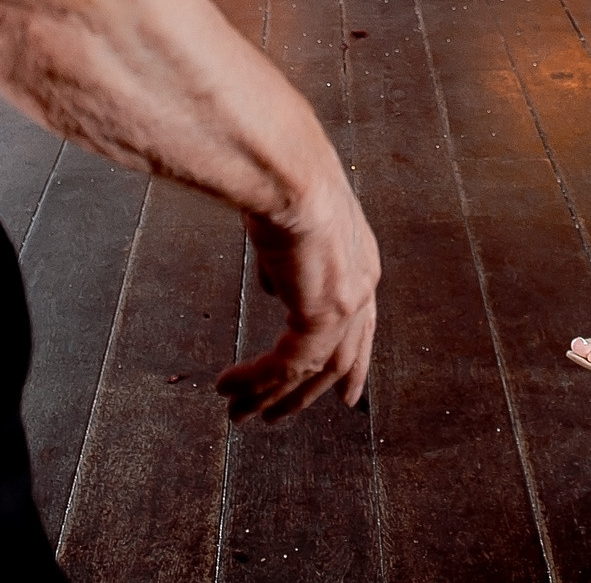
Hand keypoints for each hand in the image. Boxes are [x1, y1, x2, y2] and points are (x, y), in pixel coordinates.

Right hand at [214, 178, 378, 422]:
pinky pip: (284, 365)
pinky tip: (228, 386)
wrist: (288, 170)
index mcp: (360, 261)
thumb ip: (285, 264)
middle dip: (307, 394)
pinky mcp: (320, 316)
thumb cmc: (283, 179)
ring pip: (310, 371)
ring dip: (270, 396)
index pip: (362, 325)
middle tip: (278, 419)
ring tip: (238, 415)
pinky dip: (255, 381)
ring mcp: (345, 304)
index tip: (347, 398)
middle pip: (340, 358)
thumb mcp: (288, 227)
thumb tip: (274, 290)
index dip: (354, 364)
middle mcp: (361, 286)